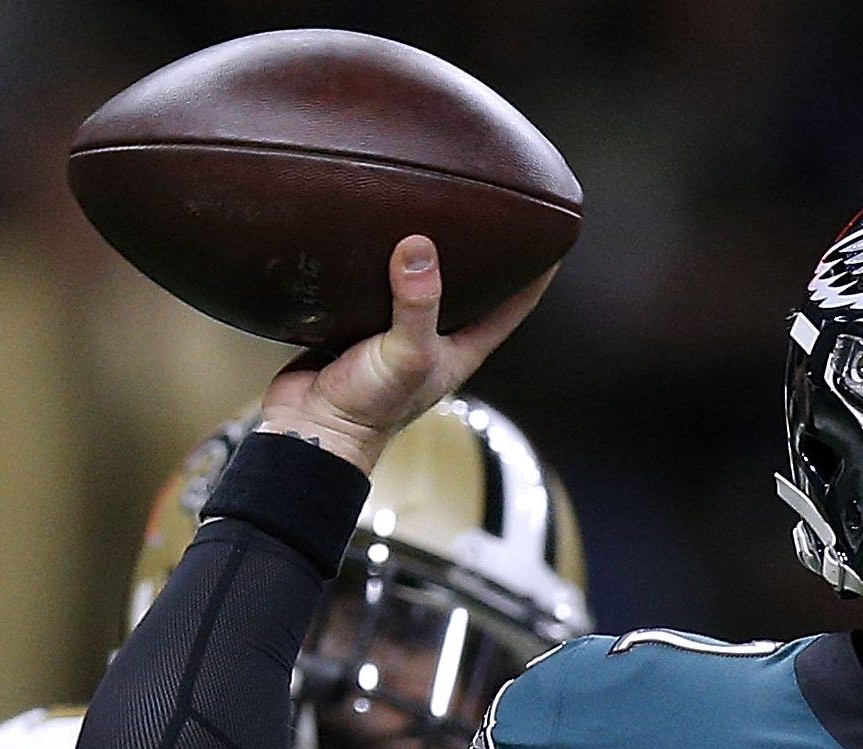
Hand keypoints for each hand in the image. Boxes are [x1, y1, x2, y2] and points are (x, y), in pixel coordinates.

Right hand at [256, 235, 552, 472]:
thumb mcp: (406, 354)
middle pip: (470, 288)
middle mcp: (434, 337)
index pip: (513, 305)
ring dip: (427, 253)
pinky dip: (376, 260)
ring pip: (419, 282)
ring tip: (432, 207)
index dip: (536, 274)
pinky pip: (373, 284)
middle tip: (492, 210)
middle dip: (482, 254)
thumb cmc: (369, 407)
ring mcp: (395, 330)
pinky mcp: (357, 323)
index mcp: (462, 348)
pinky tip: (371, 231)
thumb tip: (420, 246)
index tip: (552, 237)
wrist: (310, 426)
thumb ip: (418, 304)